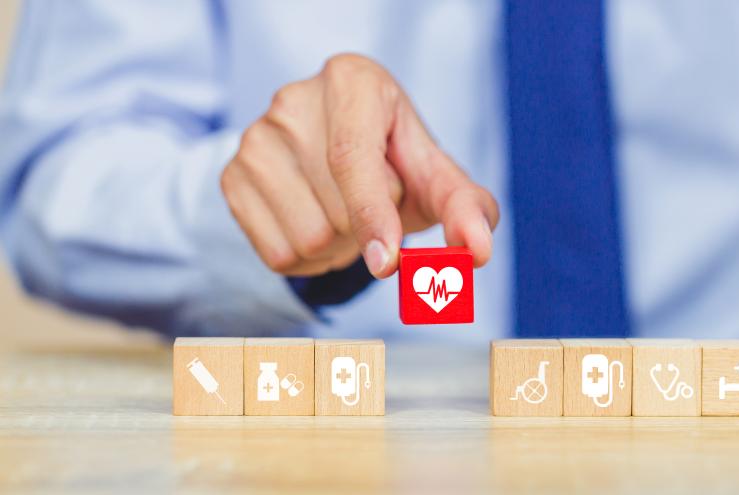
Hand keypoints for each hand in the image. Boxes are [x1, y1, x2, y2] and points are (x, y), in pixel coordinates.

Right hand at [221, 54, 498, 277]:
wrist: (339, 157)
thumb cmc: (396, 163)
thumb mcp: (435, 177)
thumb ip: (466, 208)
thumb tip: (476, 250)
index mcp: (351, 81)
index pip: (351, 156)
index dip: (372, 214)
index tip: (389, 262)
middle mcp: (293, 100)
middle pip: (335, 212)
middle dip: (368, 230)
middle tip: (374, 206)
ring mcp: (254, 138)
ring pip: (306, 240)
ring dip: (339, 250)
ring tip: (345, 215)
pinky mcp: (231, 175)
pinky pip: (277, 255)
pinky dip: (308, 260)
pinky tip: (317, 225)